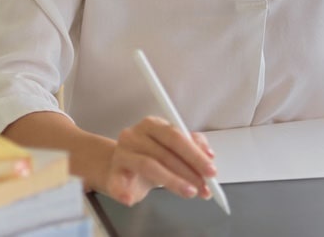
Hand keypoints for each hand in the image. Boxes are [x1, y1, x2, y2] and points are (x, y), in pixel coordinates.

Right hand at [101, 116, 216, 205]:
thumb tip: (208, 156)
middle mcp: (135, 135)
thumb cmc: (152, 156)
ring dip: (172, 181)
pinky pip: (116, 183)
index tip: (211, 170)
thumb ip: (193, 147)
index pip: (176, 136)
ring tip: (189, 192)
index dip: (195, 154)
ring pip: (149, 166)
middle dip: (188, 171)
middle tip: (204, 186)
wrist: (122, 167)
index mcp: (153, 124)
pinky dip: (122, 192)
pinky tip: (130, 199)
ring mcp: (121, 153)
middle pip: (164, 152)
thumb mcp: (173, 148)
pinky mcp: (112, 173)